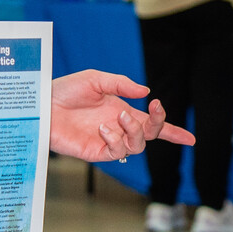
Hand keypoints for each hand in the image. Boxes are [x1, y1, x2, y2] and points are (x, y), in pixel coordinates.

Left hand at [50, 70, 195, 161]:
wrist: (42, 105)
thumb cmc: (65, 91)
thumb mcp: (96, 79)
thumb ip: (122, 84)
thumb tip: (146, 92)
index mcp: (121, 110)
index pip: (152, 125)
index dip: (173, 133)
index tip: (190, 138)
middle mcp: (118, 128)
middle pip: (150, 135)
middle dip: (157, 123)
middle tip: (151, 108)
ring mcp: (107, 141)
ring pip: (137, 146)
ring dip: (134, 129)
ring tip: (119, 116)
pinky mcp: (95, 152)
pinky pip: (116, 152)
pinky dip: (116, 139)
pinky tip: (104, 127)